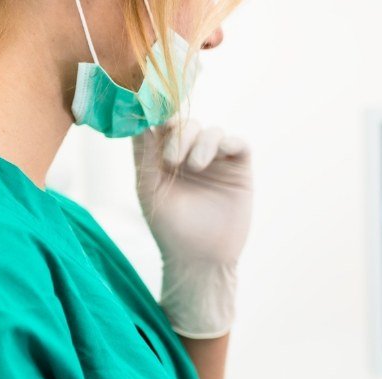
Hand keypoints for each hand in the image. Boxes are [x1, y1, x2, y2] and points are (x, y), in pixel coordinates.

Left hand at [133, 119, 252, 337]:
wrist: (199, 258)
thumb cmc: (169, 228)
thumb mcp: (148, 189)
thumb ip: (145, 155)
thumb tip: (141, 119)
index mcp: (165, 157)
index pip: (163, 124)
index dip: (158, 117)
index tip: (152, 121)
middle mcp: (191, 155)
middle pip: (187, 123)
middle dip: (179, 134)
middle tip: (172, 159)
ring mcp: (217, 162)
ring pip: (212, 131)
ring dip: (200, 142)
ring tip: (194, 167)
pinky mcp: (240, 171)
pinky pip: (239, 144)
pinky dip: (227, 143)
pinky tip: (215, 158)